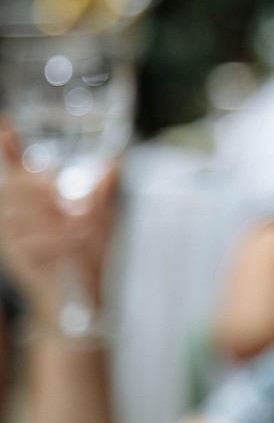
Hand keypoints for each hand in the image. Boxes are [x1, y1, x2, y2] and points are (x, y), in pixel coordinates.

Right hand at [0, 120, 117, 325]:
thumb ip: (99, 191)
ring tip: (77, 229)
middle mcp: (15, 216)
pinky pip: (33, 241)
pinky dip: (58, 241)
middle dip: (41, 188)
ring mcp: (12, 237)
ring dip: (54, 219)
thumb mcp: (99, 220)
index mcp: (32, 202)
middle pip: (17, 187)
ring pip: (23, 213)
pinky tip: (72, 243)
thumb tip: (114, 161)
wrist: (79, 298)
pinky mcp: (16, 258)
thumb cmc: (86, 257)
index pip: (13, 168)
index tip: (5, 123)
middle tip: (62, 198)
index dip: (7, 146)